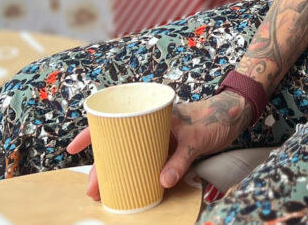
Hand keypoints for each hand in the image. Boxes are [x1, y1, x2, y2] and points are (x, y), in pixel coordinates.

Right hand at [66, 91, 254, 200]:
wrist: (234, 115)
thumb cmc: (214, 119)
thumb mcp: (196, 140)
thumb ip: (179, 160)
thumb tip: (161, 182)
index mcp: (153, 115)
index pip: (115, 120)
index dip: (91, 133)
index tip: (73, 149)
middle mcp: (151, 125)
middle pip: (117, 143)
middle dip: (101, 165)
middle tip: (92, 189)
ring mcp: (158, 138)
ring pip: (128, 154)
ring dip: (116, 171)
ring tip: (104, 193)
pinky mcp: (168, 149)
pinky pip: (144, 161)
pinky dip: (134, 172)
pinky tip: (126, 186)